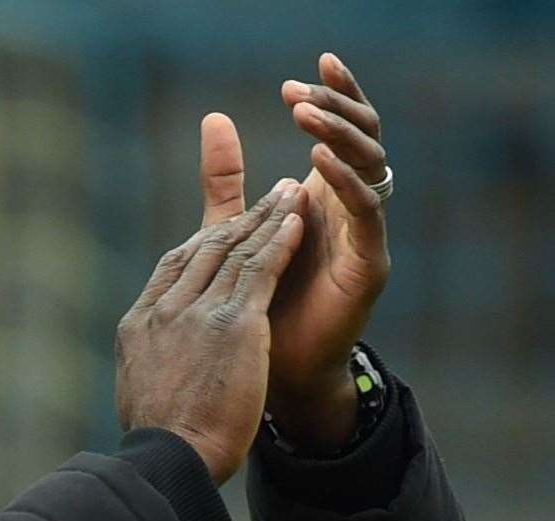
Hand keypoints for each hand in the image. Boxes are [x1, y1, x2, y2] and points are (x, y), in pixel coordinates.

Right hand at [116, 183, 307, 485]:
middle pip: (204, 250)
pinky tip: (299, 221)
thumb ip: (150, 367)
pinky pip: (260, 269)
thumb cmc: (158, 443)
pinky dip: (281, 241)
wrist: (170, 457)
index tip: (224, 229)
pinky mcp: (234, 324)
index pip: (173, 269)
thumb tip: (152, 371)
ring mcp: (197, 314)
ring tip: (291, 195)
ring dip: (268, 218)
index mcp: (139, 326)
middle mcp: (165, 310)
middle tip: (269, 196)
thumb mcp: (139, 394)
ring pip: (236, 252)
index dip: (202, 244)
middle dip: (240, 219)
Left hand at [199, 53, 389, 448]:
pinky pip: (367, 213)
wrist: (269, 377)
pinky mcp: (368, 264)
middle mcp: (350, 209)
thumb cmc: (255, 306)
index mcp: (324, 196)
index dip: (329, 100)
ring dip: (340, 136)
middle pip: (363, 138)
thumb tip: (213, 118)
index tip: (294, 81)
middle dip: (336, 109)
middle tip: (302, 92)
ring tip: (307, 115)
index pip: (340, 131)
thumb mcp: (234, 230)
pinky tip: (317, 166)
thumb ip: (227, 180)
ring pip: (370, 166)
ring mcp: (363, 235)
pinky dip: (346, 184)